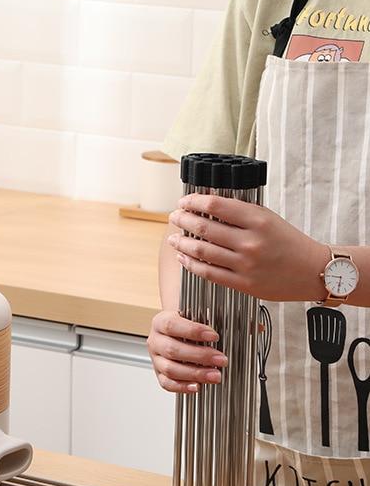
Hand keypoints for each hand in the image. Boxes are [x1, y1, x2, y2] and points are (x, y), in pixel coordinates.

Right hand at [148, 310, 226, 393]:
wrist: (176, 333)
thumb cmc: (187, 325)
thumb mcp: (194, 316)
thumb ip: (207, 320)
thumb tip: (231, 326)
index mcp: (160, 322)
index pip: (172, 325)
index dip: (193, 331)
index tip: (214, 336)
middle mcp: (156, 341)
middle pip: (172, 350)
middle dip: (200, 356)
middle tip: (220, 359)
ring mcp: (156, 359)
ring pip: (170, 369)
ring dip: (195, 373)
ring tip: (215, 375)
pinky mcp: (159, 374)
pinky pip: (167, 383)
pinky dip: (183, 386)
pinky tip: (198, 386)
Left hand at [167, 194, 328, 301]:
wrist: (313, 271)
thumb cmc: (290, 243)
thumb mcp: (269, 219)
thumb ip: (241, 214)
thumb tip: (208, 208)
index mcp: (258, 220)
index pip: (216, 206)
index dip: (194, 202)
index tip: (184, 201)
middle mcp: (250, 241)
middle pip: (204, 228)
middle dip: (183, 220)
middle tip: (174, 217)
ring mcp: (245, 264)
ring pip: (201, 251)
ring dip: (182, 243)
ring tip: (173, 238)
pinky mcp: (243, 283)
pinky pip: (208, 273)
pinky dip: (190, 264)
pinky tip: (183, 258)